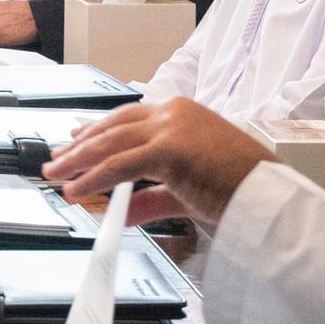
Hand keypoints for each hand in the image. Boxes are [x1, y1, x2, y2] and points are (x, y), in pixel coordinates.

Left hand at [39, 98, 271, 223]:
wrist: (269, 199)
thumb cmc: (239, 192)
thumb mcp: (184, 191)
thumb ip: (149, 198)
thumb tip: (118, 211)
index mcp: (180, 113)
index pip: (126, 118)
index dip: (96, 131)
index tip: (74, 140)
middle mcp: (173, 112)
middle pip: (112, 127)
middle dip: (79, 146)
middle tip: (55, 159)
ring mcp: (171, 127)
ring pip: (110, 143)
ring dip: (77, 161)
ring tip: (55, 175)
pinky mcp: (169, 149)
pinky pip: (120, 165)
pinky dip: (94, 178)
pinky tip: (77, 190)